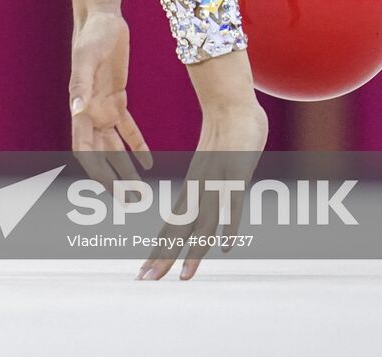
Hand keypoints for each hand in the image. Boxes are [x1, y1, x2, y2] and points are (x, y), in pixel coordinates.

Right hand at [69, 12, 152, 185]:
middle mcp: (89, 112)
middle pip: (100, 155)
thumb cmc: (92, 34)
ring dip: (124, 169)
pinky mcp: (117, 98)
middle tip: (130, 201)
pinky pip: (127, 130)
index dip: (95, 171)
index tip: (109, 190)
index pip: (84, 148)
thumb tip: (76, 110)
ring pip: (113, 147)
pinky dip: (136, 147)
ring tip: (140, 189)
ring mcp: (103, 107)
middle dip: (113, 179)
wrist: (102, 17)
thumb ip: (80, 83)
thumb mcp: (86, 56)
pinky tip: (149, 163)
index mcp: (80, 106)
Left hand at [137, 101, 268, 281]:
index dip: (158, 249)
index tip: (145, 271)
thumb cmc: (224, 133)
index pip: (171, 225)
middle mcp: (199, 188)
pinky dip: (229, 225)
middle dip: (163, 256)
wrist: (230, 101)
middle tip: (146, 280)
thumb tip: (206, 203)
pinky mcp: (236, 173)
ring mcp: (216, 181)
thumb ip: (209, 186)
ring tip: (184, 277)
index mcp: (191, 188)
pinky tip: (225, 247)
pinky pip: (233, 204)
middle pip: (179, 229)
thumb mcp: (212, 166)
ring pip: (203, 222)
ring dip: (194, 251)